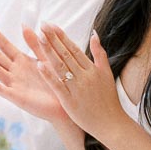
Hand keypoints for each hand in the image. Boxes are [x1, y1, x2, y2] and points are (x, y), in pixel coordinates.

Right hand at [0, 23, 69, 128]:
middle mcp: (14, 72)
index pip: (4, 45)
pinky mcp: (16, 97)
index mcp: (22, 61)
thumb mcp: (47, 58)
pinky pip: (0, 89)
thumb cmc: (58, 82)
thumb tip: (24, 25)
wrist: (65, 104)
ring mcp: (13, 84)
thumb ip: (35, 44)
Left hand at [30, 25, 124, 143]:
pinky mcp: (70, 101)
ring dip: (49, 51)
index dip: (62, 36)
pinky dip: (49, 75)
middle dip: (53, 39)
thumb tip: (95, 33)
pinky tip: (39, 64)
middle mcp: (84, 76)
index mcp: (92, 69)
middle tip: (42, 25)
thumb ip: (100, 53)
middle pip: (66, 54)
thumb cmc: (108, 99)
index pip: (74, 49)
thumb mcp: (107, 73)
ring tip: (39, 38)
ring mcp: (77, 88)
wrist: (111, 124)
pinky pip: (58, 85)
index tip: (51, 25)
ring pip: (60, 66)